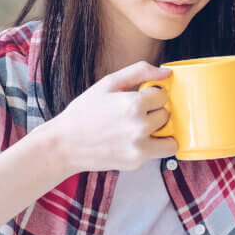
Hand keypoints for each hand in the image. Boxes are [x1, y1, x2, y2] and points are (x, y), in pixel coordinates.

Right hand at [46, 61, 178, 174]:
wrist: (64, 144)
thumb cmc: (84, 112)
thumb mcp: (108, 84)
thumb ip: (139, 72)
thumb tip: (167, 72)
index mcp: (133, 104)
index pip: (163, 96)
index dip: (151, 96)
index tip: (139, 99)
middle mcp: (139, 126)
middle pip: (166, 115)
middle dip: (155, 113)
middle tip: (135, 114)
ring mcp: (139, 147)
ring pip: (170, 138)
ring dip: (160, 133)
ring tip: (141, 129)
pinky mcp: (137, 162)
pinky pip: (159, 152)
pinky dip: (152, 147)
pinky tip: (134, 141)